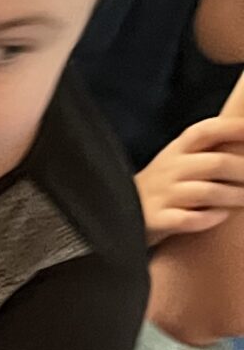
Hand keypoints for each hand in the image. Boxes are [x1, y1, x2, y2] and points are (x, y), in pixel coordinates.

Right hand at [135, 118, 243, 241]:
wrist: (118, 215)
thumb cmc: (163, 187)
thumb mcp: (178, 160)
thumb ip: (208, 149)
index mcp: (177, 150)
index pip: (206, 131)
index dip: (233, 128)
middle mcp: (170, 168)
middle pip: (215, 163)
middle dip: (243, 170)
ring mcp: (162, 194)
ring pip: (205, 192)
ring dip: (233, 196)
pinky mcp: (157, 220)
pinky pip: (187, 219)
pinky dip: (208, 218)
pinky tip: (220, 216)